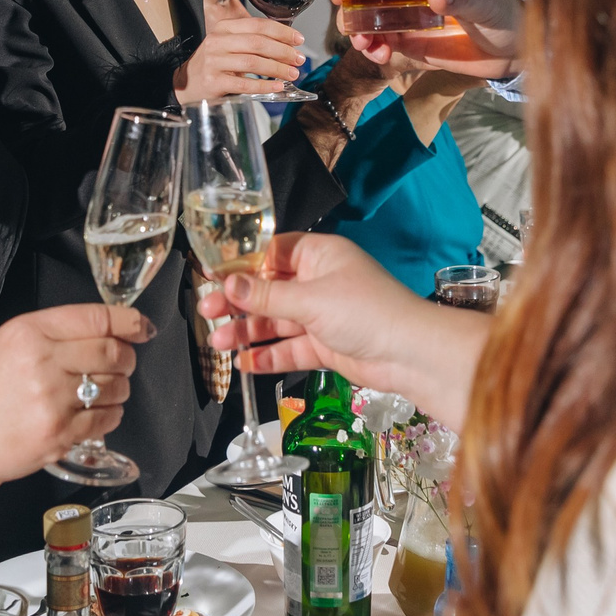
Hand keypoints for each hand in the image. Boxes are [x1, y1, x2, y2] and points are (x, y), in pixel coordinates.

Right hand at [0, 304, 148, 481]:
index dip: (128, 321)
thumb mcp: (7, 344)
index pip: (96, 317)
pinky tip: (95, 413)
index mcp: (28, 332)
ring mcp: (52, 399)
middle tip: (121, 364)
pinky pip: (107, 418)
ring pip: (116, 385)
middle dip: (126, 357)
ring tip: (102, 391)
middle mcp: (42, 361)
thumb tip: (108, 328)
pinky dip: (110, 415)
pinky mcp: (60, 433)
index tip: (142, 327)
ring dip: (120, 388)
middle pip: (113, 351)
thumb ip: (53, 332)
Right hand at [176, 12, 306, 102]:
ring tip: (293, 74)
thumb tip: (288, 44)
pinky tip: (277, 87)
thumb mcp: (229, 45)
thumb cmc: (215, 63)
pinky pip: (244, 83)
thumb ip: (252, 40)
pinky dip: (264, 85)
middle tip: (299, 59)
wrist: (186, 82)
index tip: (299, 39)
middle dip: (283, 51)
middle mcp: (217, 41)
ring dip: (277, 68)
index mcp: (224, 28)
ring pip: (253, 62)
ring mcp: (214, 61)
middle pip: (258, 42)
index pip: (258, 25)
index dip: (282, 31)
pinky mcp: (213, 81)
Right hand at [197, 233, 436, 390]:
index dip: (240, 266)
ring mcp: (322, 315)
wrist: (409, 354)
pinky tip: (244, 362)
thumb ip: (267, 296)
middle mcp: (319, 282)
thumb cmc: (368, 311)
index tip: (211, 276)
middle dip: (238, 303)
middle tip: (206, 312)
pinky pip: (290, 348)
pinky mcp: (325, 346)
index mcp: (319, 255)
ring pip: (276, 321)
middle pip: (269, 290)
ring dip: (247, 331)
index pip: (271, 254)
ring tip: (217, 343)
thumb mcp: (311, 299)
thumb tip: (229, 285)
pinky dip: (268, 355)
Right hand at [336, 0, 521, 80]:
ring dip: (359, 33)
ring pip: (371, 22)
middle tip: (350, 28)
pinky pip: (385, 45)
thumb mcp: (484, 4)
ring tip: (367, 47)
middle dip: (351, 10)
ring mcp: (410, 20)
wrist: (517, 52)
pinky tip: (380, 57)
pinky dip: (375, 51)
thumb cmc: (504, 15)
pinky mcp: (414, 45)